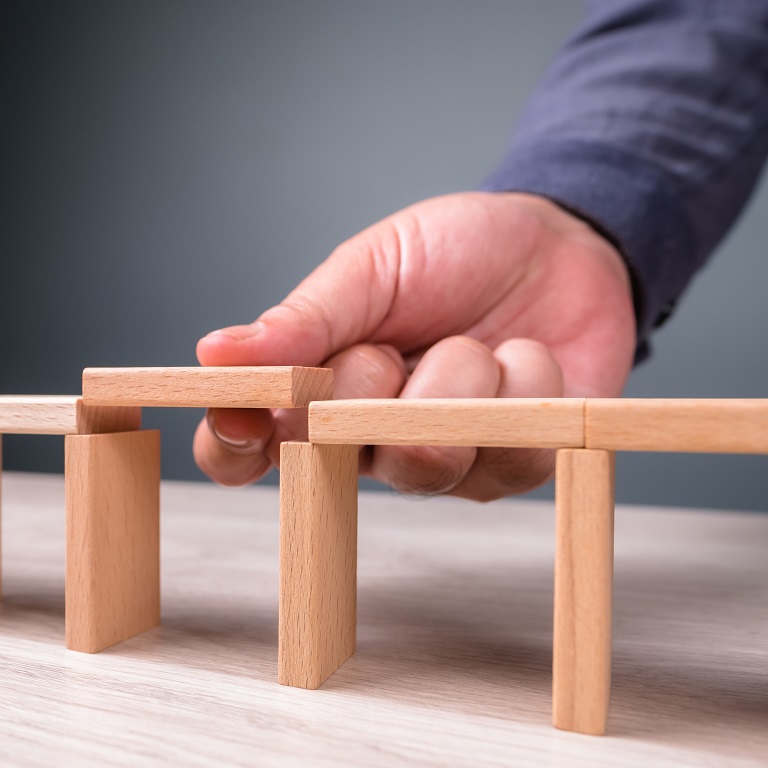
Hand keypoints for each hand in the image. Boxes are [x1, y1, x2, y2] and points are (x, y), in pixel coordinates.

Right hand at [194, 192, 635, 499]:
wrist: (555, 243)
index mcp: (320, 388)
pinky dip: (523, 383)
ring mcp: (444, 460)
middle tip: (395, 341)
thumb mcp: (374, 266)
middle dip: (368, 382)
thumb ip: (305, 320)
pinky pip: (511, 452)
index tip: (244, 418)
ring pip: (430, 457)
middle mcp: (372, 438)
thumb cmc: (453, 252)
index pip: (250, 445)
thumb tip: (216, 354)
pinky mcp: (513, 464)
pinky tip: (524, 355)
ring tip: (476, 341)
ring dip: (457, 376)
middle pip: (340, 456)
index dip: (235, 443)